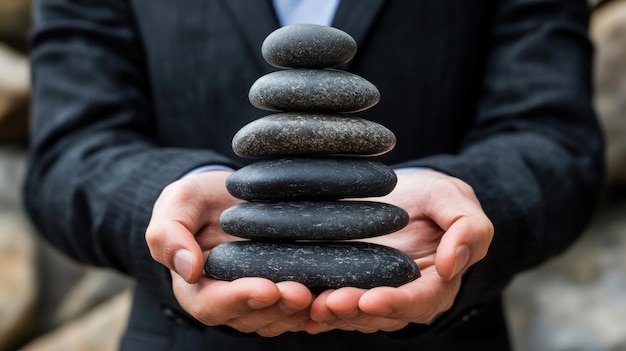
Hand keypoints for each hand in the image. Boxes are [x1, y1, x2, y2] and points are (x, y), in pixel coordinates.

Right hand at [145, 171, 313, 335]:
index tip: (266, 287)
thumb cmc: (194, 202)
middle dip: (278, 307)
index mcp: (196, 288)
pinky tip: (335, 295)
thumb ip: (169, 236)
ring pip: (279, 317)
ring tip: (320, 295)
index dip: (240, 299)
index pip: (213, 304)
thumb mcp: (176, 205)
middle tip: (302, 293)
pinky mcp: (283, 289)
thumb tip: (189, 268)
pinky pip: (300, 307)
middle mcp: (228, 302)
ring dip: (299, 311)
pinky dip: (316, 305)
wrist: (226, 197)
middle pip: (252, 316)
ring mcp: (258, 300)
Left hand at [306, 170, 493, 332]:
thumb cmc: (437, 197)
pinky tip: (296, 301)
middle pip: (381, 314)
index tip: (371, 299)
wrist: (407, 192)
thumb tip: (451, 265)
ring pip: (354, 312)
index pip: (420, 302)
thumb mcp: (457, 200)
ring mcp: (375, 291)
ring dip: (332, 311)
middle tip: (330, 303)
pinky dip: (314, 303)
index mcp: (436, 282)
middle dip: (355, 311)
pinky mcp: (350, 282)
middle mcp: (405, 295)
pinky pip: (333, 298)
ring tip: (310, 304)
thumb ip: (469, 229)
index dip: (396, 303)